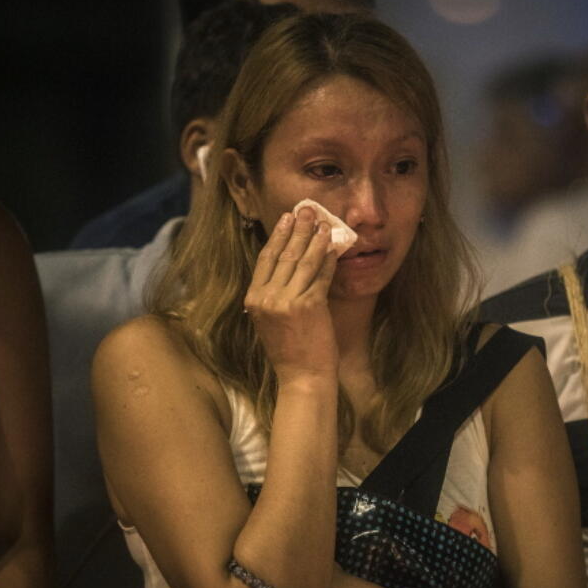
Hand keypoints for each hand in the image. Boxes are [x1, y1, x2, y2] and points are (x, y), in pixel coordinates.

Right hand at [245, 207, 338, 383]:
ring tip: (323, 222)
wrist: (302, 378)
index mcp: (253, 299)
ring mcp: (287, 301)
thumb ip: (271, 296)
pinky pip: (320, 275)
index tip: (286, 218)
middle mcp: (266, 298)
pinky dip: (328, 259)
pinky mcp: (309, 306)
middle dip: (297, 229)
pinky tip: (334, 246)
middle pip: (283, 254)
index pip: (265, 259)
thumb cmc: (289, 352)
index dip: (277, 235)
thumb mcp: (268, 322)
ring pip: (302, 261)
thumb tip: (285, 266)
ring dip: (315, 238)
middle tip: (308, 210)